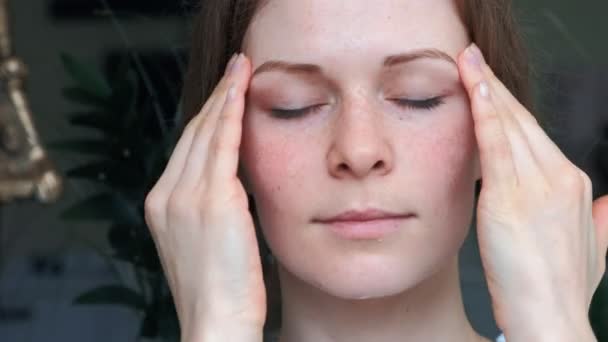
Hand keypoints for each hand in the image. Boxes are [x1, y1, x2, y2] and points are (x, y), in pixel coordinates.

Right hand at [144, 53, 265, 340]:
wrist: (217, 323)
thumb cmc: (221, 291)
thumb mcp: (204, 242)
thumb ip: (211, 207)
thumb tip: (233, 181)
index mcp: (161, 206)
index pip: (186, 149)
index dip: (206, 117)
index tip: (222, 94)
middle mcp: (166, 196)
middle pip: (192, 134)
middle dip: (215, 98)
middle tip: (234, 70)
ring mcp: (185, 197)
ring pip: (206, 132)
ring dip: (224, 96)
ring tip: (240, 70)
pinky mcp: (211, 201)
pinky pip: (222, 145)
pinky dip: (231, 113)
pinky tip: (241, 90)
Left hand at [457, 43, 607, 340]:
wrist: (550, 319)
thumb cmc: (559, 288)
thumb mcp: (592, 249)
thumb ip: (602, 221)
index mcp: (574, 184)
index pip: (536, 133)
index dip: (510, 107)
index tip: (490, 86)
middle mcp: (561, 177)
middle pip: (524, 120)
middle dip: (496, 87)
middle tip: (473, 60)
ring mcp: (538, 186)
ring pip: (509, 125)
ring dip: (485, 88)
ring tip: (467, 61)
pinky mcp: (509, 198)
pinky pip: (495, 144)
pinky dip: (484, 112)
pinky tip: (473, 88)